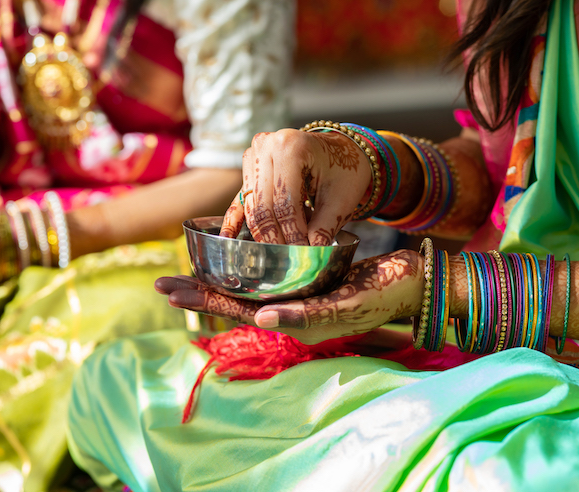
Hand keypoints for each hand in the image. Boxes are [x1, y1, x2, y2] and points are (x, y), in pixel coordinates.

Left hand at [155, 249, 423, 344]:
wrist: (416, 281)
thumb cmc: (387, 293)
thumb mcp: (350, 305)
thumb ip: (308, 316)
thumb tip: (260, 318)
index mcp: (298, 321)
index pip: (240, 311)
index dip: (204, 300)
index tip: (171, 288)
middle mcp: (293, 310)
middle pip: (236, 301)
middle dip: (199, 292)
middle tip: (162, 282)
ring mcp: (300, 295)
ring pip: (249, 288)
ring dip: (217, 279)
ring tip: (186, 270)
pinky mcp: (309, 280)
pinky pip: (270, 274)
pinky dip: (245, 265)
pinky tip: (232, 257)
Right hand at [219, 129, 371, 245]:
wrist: (340, 149)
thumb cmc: (344, 170)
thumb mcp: (341, 198)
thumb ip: (324, 226)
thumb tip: (311, 255)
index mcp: (291, 146)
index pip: (285, 201)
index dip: (293, 232)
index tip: (302, 253)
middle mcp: (266, 146)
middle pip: (263, 205)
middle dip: (275, 236)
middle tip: (287, 259)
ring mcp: (254, 155)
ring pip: (251, 205)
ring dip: (262, 232)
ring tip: (276, 254)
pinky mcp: (249, 169)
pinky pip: (240, 199)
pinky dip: (235, 221)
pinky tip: (228, 240)